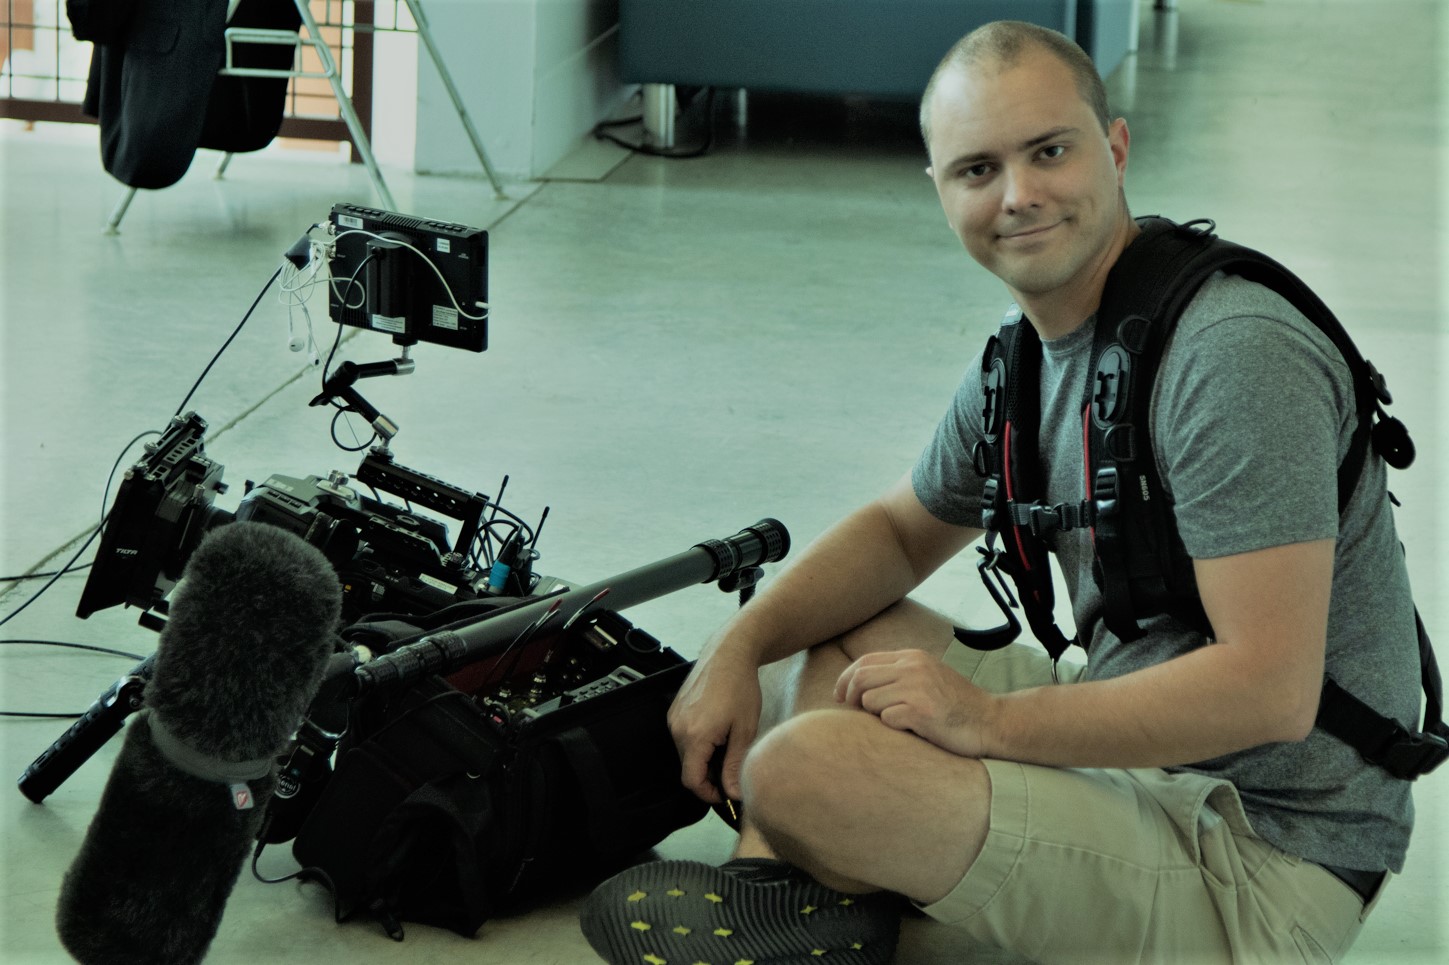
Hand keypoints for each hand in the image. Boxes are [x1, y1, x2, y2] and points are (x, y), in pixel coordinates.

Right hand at [667, 637, 761, 803]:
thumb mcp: (744, 730)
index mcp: (694, 736)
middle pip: (687, 768)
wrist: (728, 654)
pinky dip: (697, 743)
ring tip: (726, 744)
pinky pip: (681, 737)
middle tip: (731, 767)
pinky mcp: (674, 710)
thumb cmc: (740, 686)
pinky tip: (717, 730)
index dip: (708, 793)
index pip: (692, 781)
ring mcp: (673, 718)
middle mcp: (677, 728)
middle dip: (709, 775)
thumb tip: (733, 793)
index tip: (725, 793)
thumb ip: (735, 765)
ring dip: (703, 758)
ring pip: (684, 753)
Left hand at [834, 649, 994, 758]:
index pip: (864, 662)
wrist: (992, 722)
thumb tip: (855, 685)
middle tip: (853, 714)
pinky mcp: (921, 711)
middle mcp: (914, 667)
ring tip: (897, 722)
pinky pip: (886, 720)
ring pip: (869, 701)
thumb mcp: (927, 677)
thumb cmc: (955, 706)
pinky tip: (911, 730)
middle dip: (850, 698)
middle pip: (860, 679)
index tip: (838, 696)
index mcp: (913, 657)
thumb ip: (898, 674)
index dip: (845, 680)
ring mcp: (918, 688)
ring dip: (875, 716)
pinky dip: (893, 728)